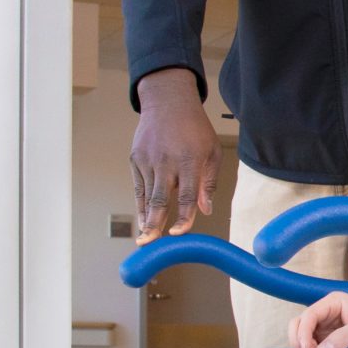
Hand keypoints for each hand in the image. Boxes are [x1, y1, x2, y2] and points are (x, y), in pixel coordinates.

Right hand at [130, 67, 217, 242]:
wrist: (168, 103)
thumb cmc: (196, 129)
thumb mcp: (212, 151)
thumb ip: (209, 182)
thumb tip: (205, 210)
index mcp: (190, 160)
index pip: (187, 195)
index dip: (183, 217)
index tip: (179, 234)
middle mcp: (167, 162)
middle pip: (160, 199)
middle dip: (156, 224)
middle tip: (151, 244)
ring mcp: (148, 161)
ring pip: (147, 196)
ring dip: (146, 218)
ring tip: (145, 239)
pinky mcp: (136, 159)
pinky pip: (138, 187)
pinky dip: (139, 204)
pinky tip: (142, 219)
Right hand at [290, 291, 347, 347]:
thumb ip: (344, 336)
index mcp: (334, 302)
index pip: (309, 315)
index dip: (304, 332)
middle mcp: (326, 312)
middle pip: (299, 324)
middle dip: (299, 339)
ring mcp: (326, 327)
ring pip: (302, 336)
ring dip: (303, 347)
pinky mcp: (328, 339)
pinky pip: (311, 345)